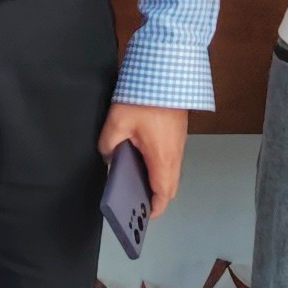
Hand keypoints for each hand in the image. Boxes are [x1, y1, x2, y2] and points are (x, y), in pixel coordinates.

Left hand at [99, 100, 189, 215]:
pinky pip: (171, 159)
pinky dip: (159, 167)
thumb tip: (109, 156)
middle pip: (169, 187)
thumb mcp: (117, 123)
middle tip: (136, 201)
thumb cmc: (146, 97)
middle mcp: (174, 154)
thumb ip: (108, 145)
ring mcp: (179, 144)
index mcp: (161, 158)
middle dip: (155, 198)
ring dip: (157, 181)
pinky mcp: (177, 134)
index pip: (162, 194)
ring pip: (171, 173)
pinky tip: (141, 160)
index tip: (142, 216)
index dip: (154, 209)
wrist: (167, 71)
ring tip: (135, 182)